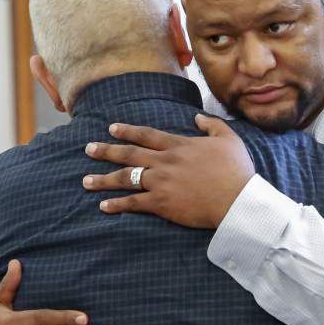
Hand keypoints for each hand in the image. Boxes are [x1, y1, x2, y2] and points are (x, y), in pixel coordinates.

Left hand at [83, 114, 255, 228]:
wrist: (237, 198)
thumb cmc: (236, 170)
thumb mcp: (229, 139)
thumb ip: (211, 125)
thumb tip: (197, 117)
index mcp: (179, 145)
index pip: (147, 135)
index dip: (128, 131)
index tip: (111, 128)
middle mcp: (165, 161)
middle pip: (129, 154)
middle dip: (106, 151)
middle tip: (88, 149)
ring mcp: (160, 182)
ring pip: (125, 178)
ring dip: (104, 179)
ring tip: (86, 181)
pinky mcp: (161, 203)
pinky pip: (133, 202)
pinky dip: (117, 204)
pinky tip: (103, 206)